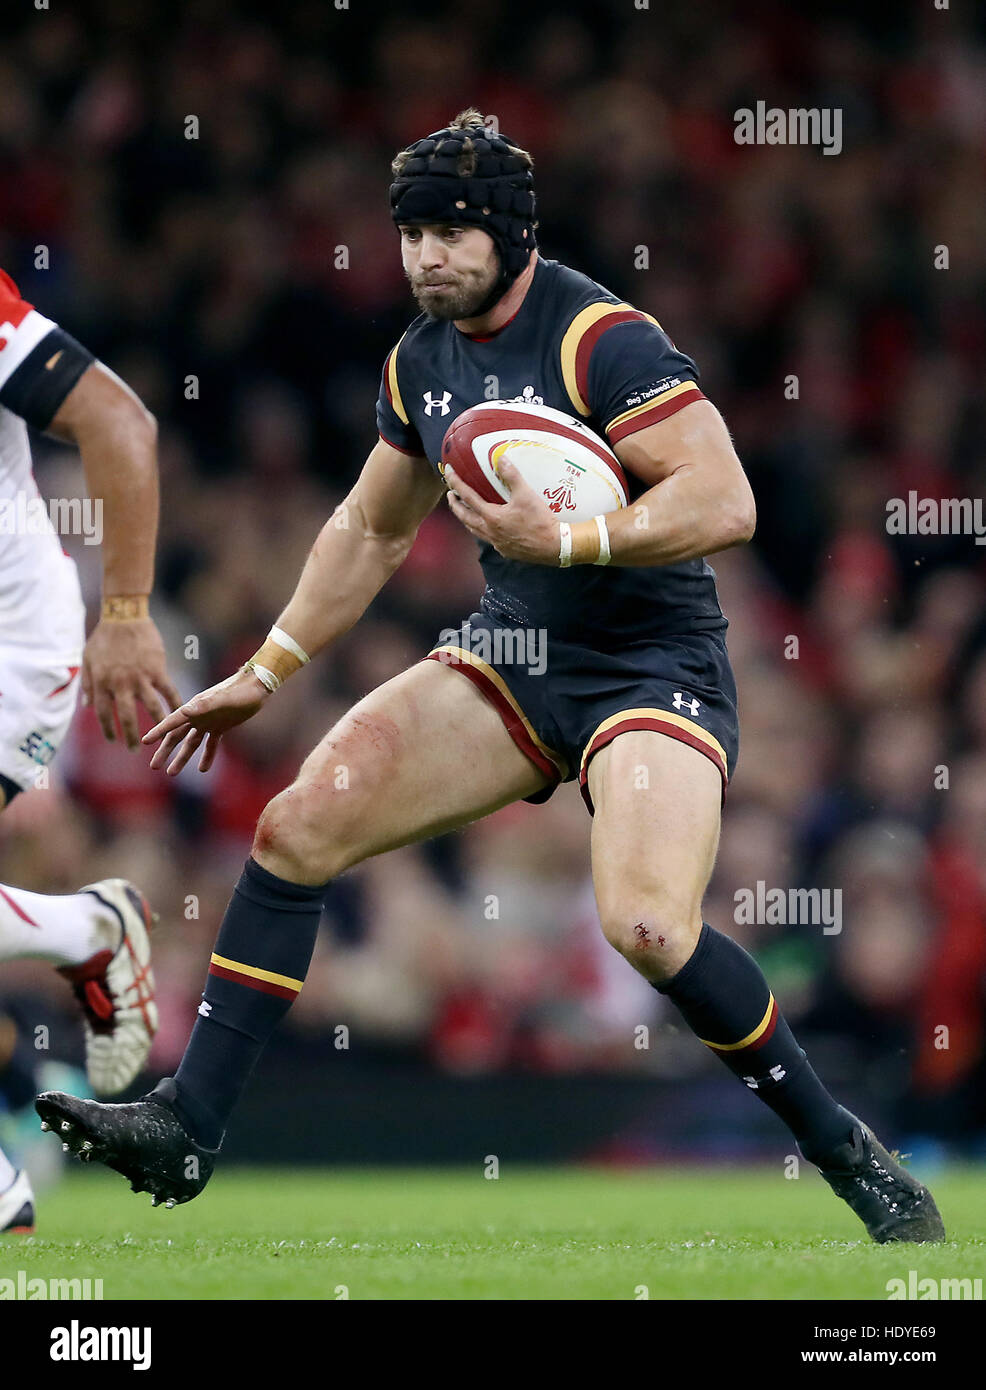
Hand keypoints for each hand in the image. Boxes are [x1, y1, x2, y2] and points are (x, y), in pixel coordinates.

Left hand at [82, 617, 181, 748]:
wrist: (124, 617)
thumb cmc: (103, 637)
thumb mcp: (87, 659)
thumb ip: (87, 684)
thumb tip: (86, 706)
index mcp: (102, 683)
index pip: (103, 713)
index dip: (108, 729)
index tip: (113, 740)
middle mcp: (121, 684)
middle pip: (126, 716)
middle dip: (131, 736)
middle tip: (135, 750)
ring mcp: (140, 677)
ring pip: (151, 707)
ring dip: (157, 725)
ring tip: (164, 738)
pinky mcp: (157, 670)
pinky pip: (168, 690)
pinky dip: (175, 703)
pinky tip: (181, 712)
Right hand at [141, 668, 269, 774]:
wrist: (257, 686)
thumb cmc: (239, 691)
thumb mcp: (222, 699)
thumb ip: (204, 705)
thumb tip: (184, 710)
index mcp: (195, 708)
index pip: (172, 722)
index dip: (158, 731)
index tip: (145, 741)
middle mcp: (198, 715)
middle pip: (177, 736)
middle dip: (165, 750)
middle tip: (154, 766)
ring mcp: (209, 722)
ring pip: (191, 743)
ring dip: (182, 757)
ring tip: (172, 773)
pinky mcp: (221, 726)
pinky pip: (211, 744)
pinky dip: (207, 756)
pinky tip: (203, 769)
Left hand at [444, 460, 559, 564]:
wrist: (554, 546)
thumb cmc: (540, 522)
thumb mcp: (527, 495)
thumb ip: (512, 476)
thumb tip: (501, 459)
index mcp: (491, 517)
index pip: (467, 497)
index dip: (456, 483)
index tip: (448, 473)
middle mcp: (490, 532)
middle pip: (464, 517)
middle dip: (455, 505)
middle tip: (451, 495)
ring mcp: (497, 543)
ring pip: (474, 530)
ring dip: (466, 519)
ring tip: (465, 511)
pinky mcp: (506, 550)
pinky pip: (488, 539)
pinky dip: (482, 530)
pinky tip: (489, 526)